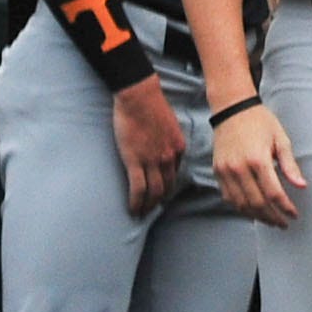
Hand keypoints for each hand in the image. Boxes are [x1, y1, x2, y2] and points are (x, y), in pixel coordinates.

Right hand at [111, 79, 185, 215]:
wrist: (140, 98)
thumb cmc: (151, 107)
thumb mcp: (169, 126)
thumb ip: (168, 140)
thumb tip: (162, 149)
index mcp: (178, 148)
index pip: (174, 174)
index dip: (168, 187)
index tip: (162, 194)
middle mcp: (169, 157)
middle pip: (166, 186)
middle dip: (159, 200)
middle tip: (151, 209)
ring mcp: (153, 161)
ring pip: (153, 191)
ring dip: (147, 205)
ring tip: (141, 213)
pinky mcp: (136, 161)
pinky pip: (138, 189)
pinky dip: (136, 202)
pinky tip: (132, 210)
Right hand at [214, 102, 304, 226]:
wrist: (232, 110)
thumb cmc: (261, 122)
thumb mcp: (281, 139)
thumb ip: (290, 165)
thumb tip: (302, 186)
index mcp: (258, 160)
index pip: (273, 193)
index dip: (285, 207)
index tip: (294, 215)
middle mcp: (239, 168)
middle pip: (256, 203)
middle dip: (272, 217)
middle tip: (283, 223)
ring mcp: (225, 172)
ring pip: (240, 204)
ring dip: (256, 216)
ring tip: (271, 220)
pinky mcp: (217, 172)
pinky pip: (228, 197)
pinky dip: (241, 207)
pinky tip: (253, 211)